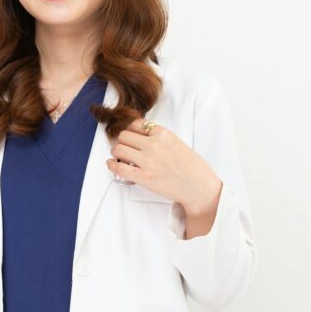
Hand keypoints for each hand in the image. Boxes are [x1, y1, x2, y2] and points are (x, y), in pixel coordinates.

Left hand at [106, 117, 221, 223]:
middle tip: (124, 148)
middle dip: (121, 141)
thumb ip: (159, 138)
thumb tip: (139, 136)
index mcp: (162, 134)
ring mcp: (147, 161)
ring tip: (120, 157)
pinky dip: (111, 165)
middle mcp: (153, 144)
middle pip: (123, 136)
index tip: (129, 136)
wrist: (199, 187)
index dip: (129, 130)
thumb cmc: (191, 167)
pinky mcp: (143, 177)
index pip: (135, 124)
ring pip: (118, 149)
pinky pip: (118, 167)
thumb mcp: (176, 142)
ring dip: (116, 152)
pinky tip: (112, 164)